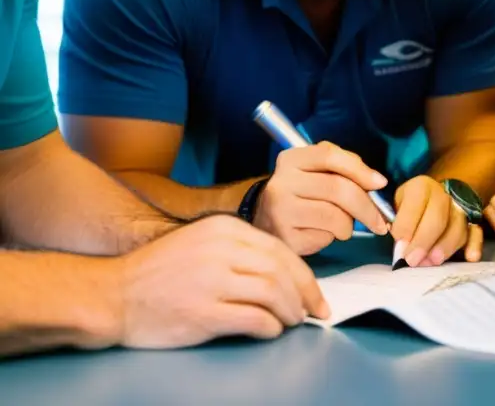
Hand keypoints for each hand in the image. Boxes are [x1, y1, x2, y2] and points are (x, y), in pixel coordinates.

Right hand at [117, 214, 329, 348]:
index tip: (315, 293)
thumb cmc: (158, 274)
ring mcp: (212, 281)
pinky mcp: (203, 312)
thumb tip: (284, 275)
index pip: (280, 250)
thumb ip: (241, 253)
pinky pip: (254, 320)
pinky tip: (270, 332)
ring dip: (290, 312)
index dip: (305, 275)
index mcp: (225, 230)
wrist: (112, 295)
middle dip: (305, 295)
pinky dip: (271, 328)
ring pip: (273, 294)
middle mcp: (221, 250)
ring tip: (292, 322)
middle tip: (314, 311)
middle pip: (282, 271)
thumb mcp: (202, 244)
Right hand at [253, 141, 390, 255]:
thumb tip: (376, 182)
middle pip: (337, 189)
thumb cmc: (302, 194)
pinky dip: (332, 237)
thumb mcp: (316, 171)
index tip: (380, 183)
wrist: (266, 221)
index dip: (360, 170)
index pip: (330, 156)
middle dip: (366, 207)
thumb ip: (343, 167)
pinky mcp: (285, 237)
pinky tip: (322, 233)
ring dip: (348, 225)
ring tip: (341, 225)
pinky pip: (324, 237)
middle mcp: (282, 182)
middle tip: (380, 221)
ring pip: (335, 216)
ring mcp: (281, 211)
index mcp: (291, 159)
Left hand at [391, 176, 482, 266]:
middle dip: (424, 241)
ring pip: (458, 226)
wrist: (432, 200)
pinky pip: (477, 232)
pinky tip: (470, 257)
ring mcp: (460, 207)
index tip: (399, 246)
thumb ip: (396, 224)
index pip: (416, 203)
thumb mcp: (396, 208)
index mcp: (421, 186)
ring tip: (432, 262)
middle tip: (412, 260)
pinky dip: (475, 245)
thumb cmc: (409, 209)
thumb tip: (401, 247)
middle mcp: (443, 193)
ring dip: (445, 246)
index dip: (406, 226)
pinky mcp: (473, 221)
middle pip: (438, 217)